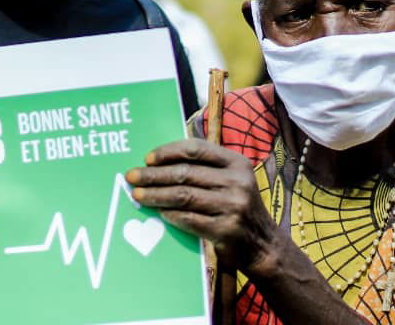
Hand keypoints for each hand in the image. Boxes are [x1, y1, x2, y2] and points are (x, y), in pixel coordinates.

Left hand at [125, 139, 280, 274]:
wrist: (263, 244)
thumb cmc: (237, 206)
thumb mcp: (231, 179)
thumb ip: (205, 168)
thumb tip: (159, 163)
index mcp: (237, 163)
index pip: (196, 149)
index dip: (168, 152)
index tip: (147, 158)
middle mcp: (237, 181)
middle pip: (185, 173)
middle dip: (154, 175)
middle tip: (132, 177)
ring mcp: (233, 206)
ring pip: (183, 195)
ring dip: (156, 195)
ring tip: (138, 195)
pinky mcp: (226, 230)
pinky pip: (189, 219)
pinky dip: (170, 215)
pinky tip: (159, 213)